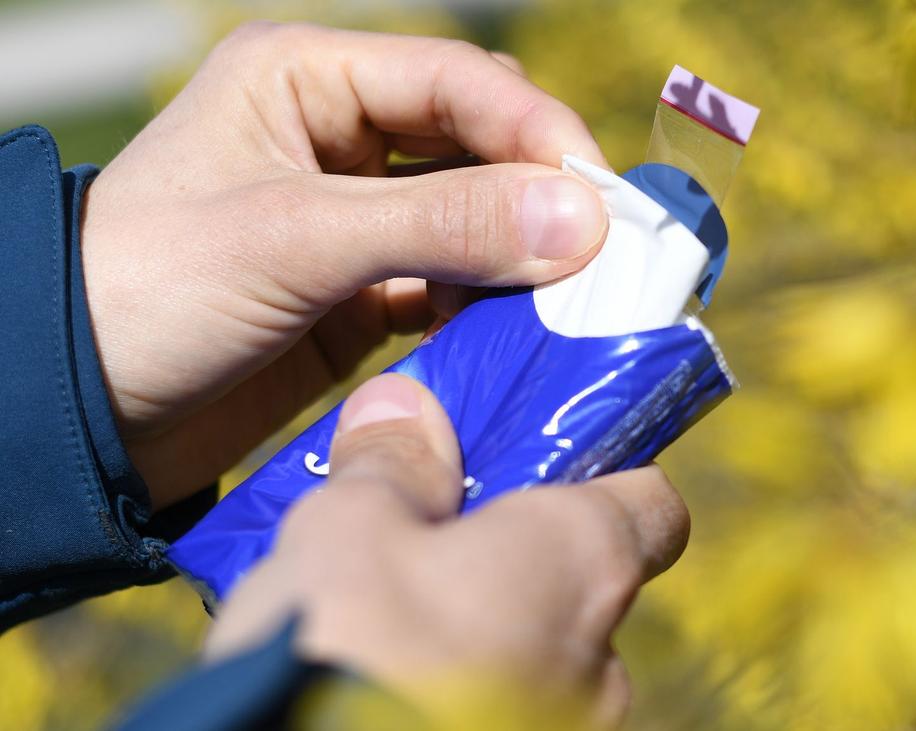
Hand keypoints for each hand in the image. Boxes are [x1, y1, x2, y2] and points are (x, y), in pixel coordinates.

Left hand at [81, 23, 610, 508]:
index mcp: (306, 79)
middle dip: (542, 194)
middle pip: (479, 145)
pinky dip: (490, 306)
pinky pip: (452, 283)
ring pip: (474, 217)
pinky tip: (517, 333)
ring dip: (523, 254)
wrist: (74, 412)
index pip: (458, 83)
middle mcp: (338, 137)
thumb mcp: (296, 240)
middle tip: (607, 255)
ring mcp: (354, 218)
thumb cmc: (148, 293)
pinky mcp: (361, 292)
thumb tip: (584, 220)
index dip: (539, 133)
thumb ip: (442, 223)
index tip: (604, 200)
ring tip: (574, 301)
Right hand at [204, 373, 689, 723]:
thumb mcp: (349, 527)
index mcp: (585, 564)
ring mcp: (569, 727)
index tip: (542, 467)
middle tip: (427, 548)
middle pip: (580, 586)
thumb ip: (392, 465)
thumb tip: (403, 406)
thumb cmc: (347, 646)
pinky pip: (506, 710)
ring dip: (482, 635)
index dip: (603, 478)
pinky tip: (384, 680)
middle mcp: (600, 656)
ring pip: (539, 659)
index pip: (652, 507)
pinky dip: (463, 688)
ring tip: (386, 627)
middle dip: (512, 565)